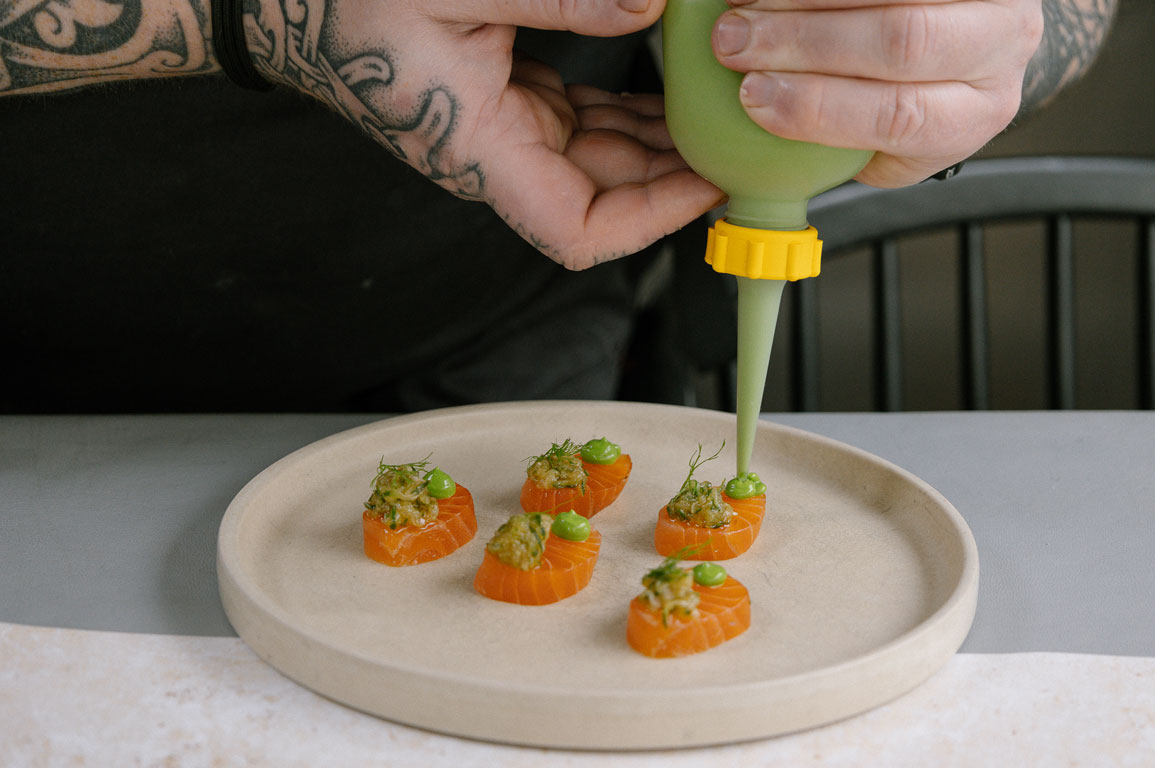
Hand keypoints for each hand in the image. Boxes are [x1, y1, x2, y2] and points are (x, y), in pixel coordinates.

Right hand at [247, 0, 723, 268]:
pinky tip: (663, 85)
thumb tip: (648, 6)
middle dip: (670, 176)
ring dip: (656, 142)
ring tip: (712, 107)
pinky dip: (626, 111)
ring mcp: (503, 134)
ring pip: (599, 161)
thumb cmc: (350, 3)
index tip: (705, 185)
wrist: (295, 5)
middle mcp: (496, 156)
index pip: (578, 230)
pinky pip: (581, 125)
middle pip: (604, 197)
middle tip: (732, 134)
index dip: (649, 221)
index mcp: (481, 149)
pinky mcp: (505, 106)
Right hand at [709, 0, 1043, 186]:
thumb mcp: (888, 149)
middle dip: (803, 41)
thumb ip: (834, 148)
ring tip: (744, 4)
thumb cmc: (917, 100)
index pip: (899, 116)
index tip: (754, 98)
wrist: (976, 39)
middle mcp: (995, 49)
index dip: (820, 108)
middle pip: (901, 41)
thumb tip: (753, 144)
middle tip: (734, 41)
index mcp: (968, 118)